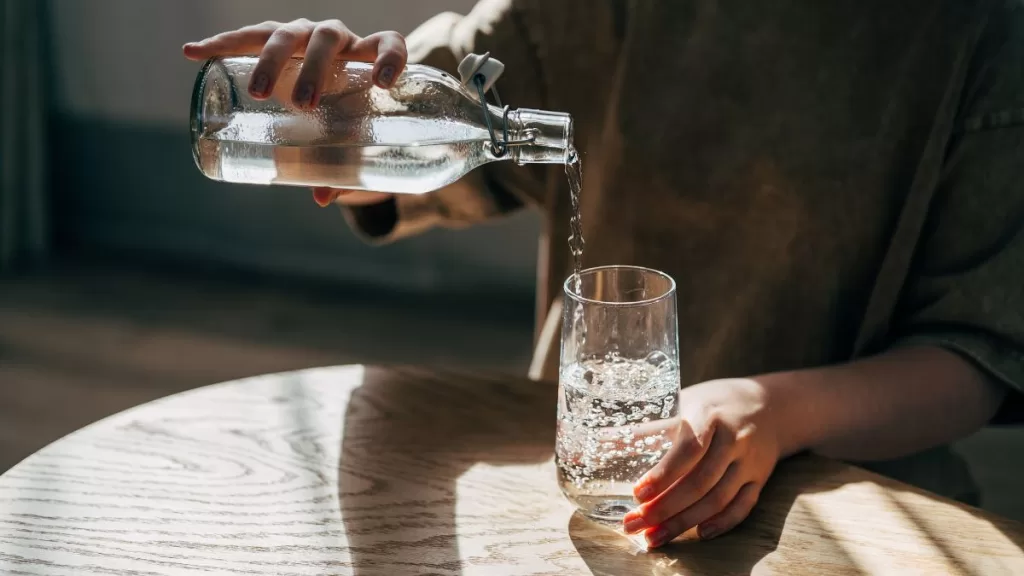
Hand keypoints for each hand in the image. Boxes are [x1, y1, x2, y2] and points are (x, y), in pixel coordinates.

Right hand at [183, 19, 405, 207]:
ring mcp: (305, 35)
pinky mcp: (275, 40)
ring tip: (258, 90)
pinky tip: (194, 52)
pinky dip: (221, 44)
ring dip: (270, 59)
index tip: (384, 82)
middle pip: (327, 38)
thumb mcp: (354, 147)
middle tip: (305, 104)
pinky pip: (248, 38)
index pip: (389, 46)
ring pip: (286, 34)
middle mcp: (339, 40)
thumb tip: (322, 197)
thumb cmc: (352, 123)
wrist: (335, 100)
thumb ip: (346, 171)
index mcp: (369, 58)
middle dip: (314, 68)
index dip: (391, 59)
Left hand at [622, 378, 781, 547]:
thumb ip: (644, 429)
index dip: (663, 474)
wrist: (768, 405)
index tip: (637, 493)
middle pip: (700, 482)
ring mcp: (749, 462)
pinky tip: (698, 534)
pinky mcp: (760, 479)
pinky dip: (722, 523)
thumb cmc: (712, 404)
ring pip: (719, 499)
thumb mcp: (681, 404)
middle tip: (634, 524)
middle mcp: (733, 440)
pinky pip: (743, 507)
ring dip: (684, 522)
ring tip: (654, 538)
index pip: (688, 449)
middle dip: (665, 508)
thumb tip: (593, 442)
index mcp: (709, 416)